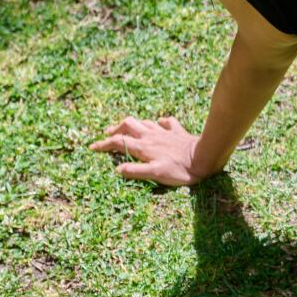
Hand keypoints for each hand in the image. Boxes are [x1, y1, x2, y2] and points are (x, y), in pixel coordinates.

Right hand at [89, 115, 208, 187]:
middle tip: (108, 134)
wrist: (205, 158)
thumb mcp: (155, 174)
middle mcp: (151, 136)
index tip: (92, 147)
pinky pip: (166, 122)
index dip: (103, 144)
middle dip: (115, 128)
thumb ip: (135, 171)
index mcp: (143, 147)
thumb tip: (117, 169)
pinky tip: (159, 124)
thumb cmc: (180, 169)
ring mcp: (164, 132)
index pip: (117, 142)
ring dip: (133, 124)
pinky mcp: (178, 131)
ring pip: (144, 122)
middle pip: (128, 125)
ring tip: (127, 129)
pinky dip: (160, 122)